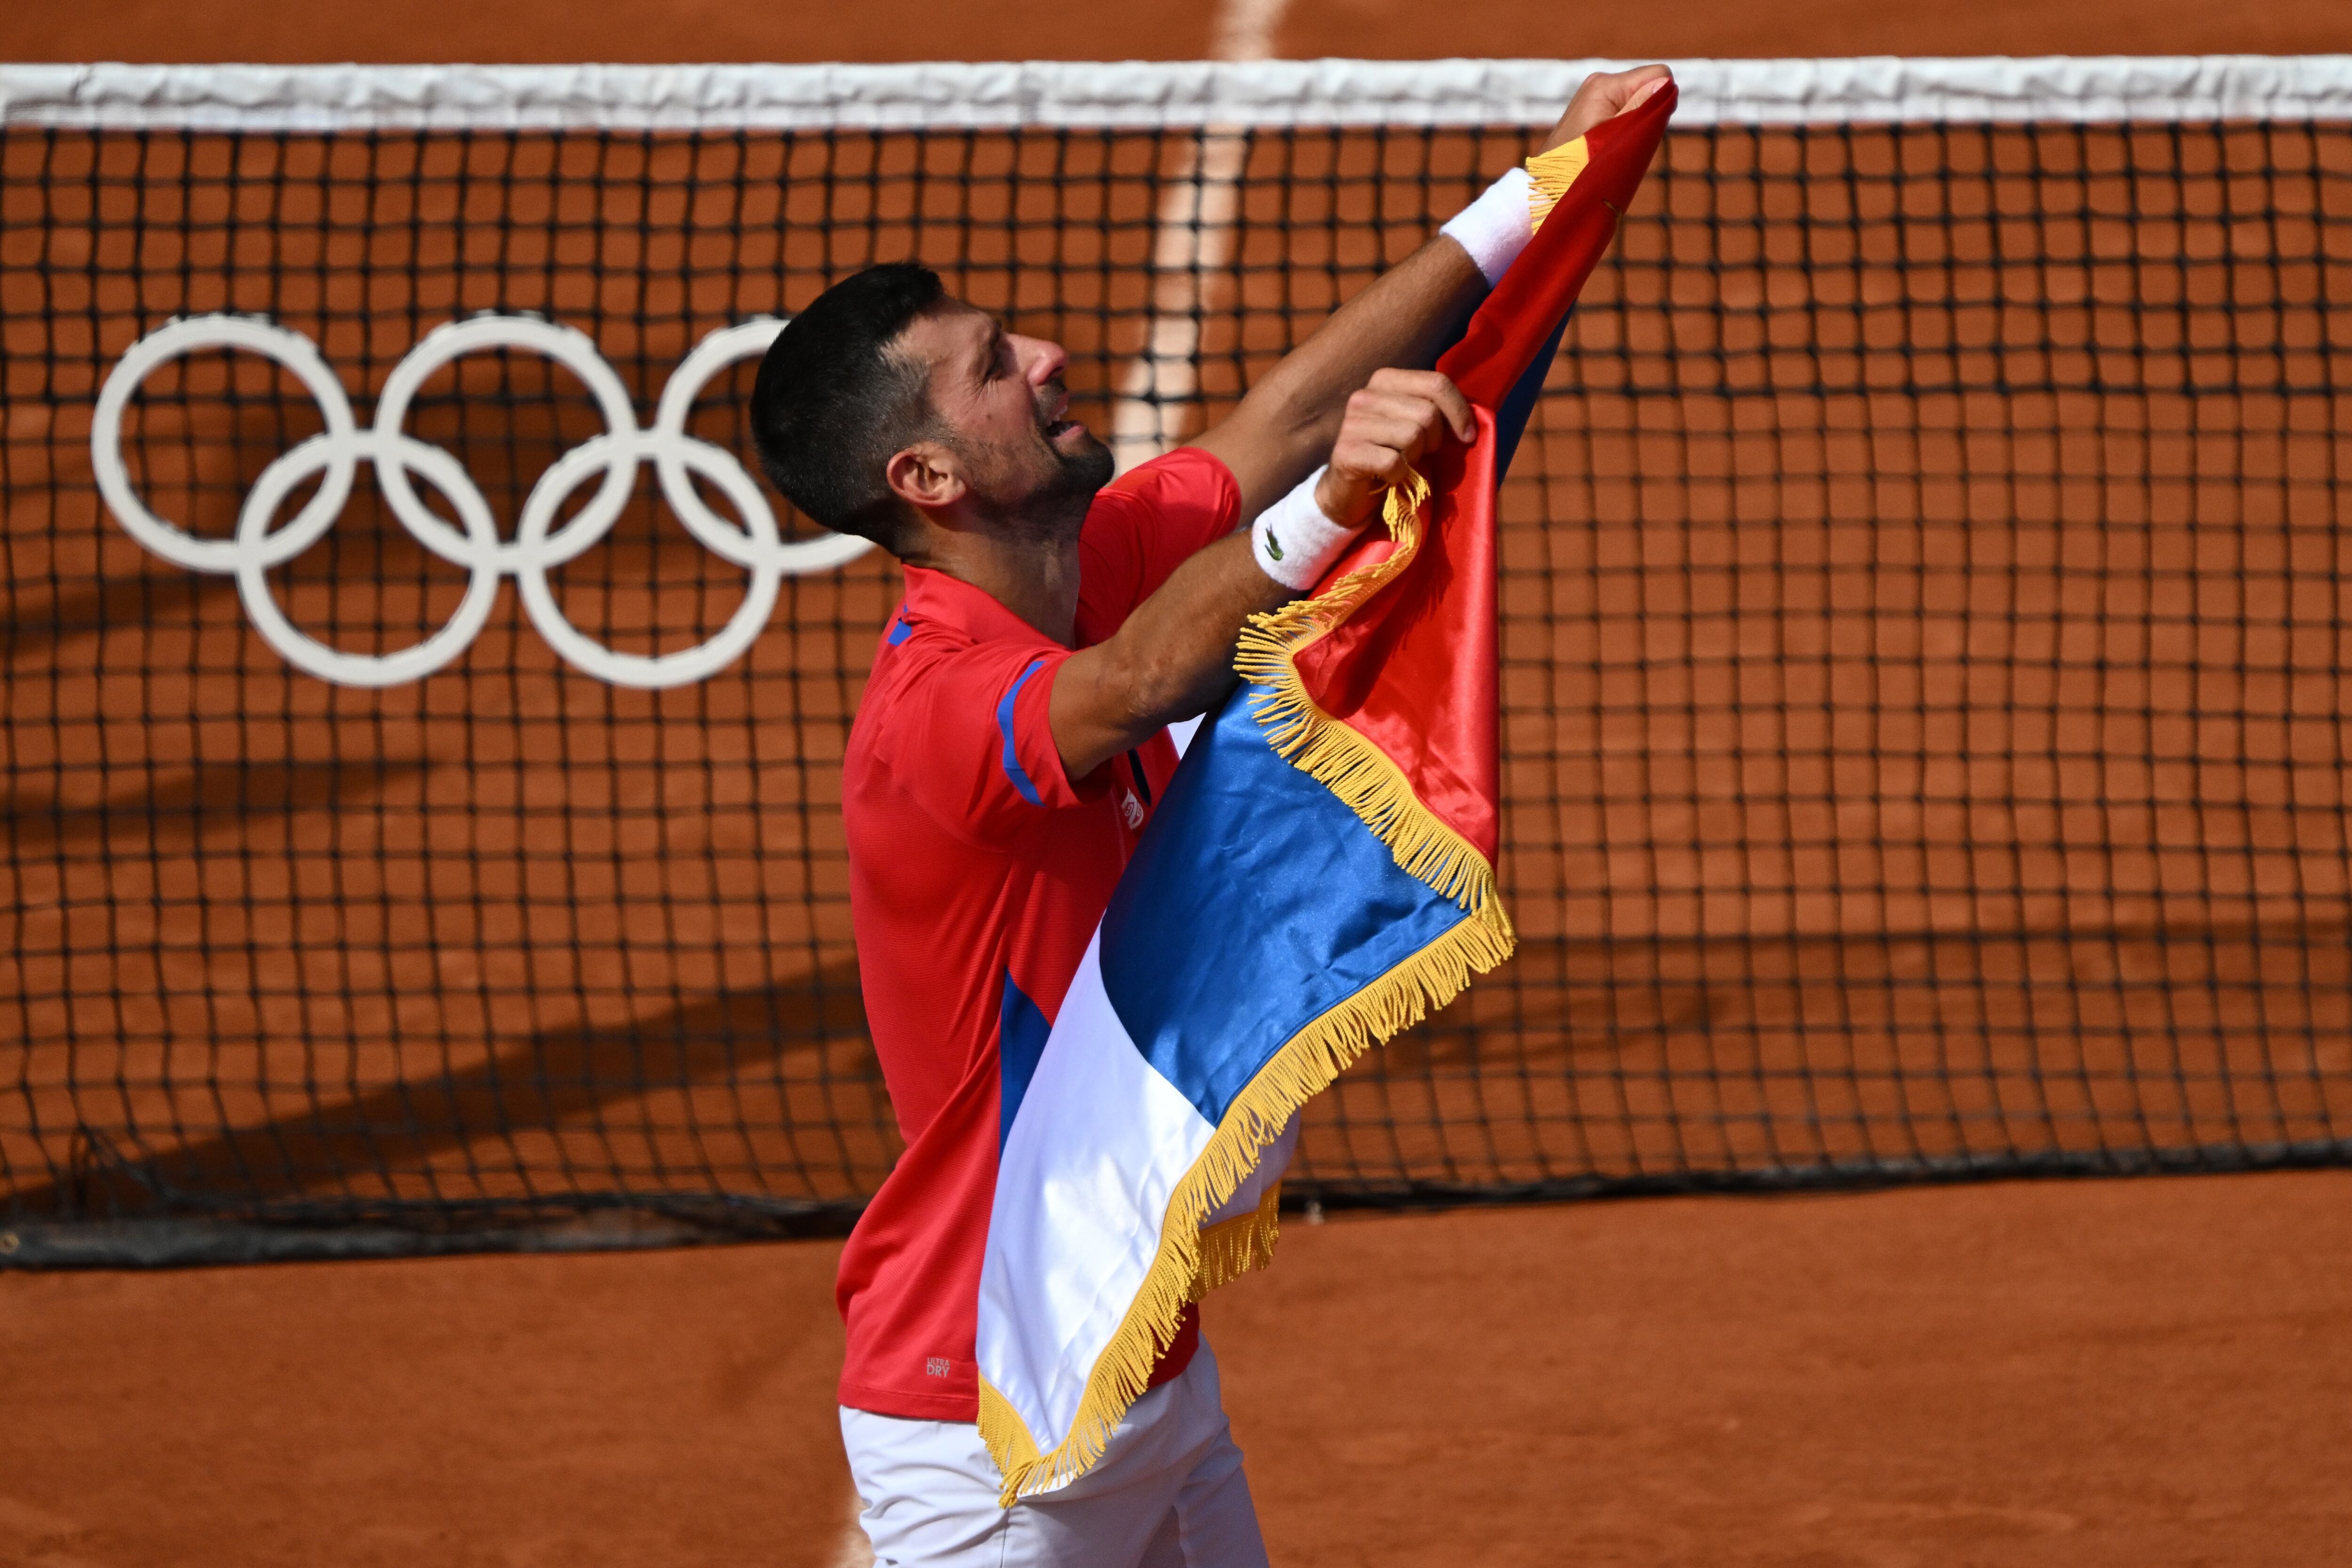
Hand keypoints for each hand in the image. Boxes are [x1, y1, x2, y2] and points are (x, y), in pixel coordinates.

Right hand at [1313, 368, 1476, 528]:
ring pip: (1412, 436)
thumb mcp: (1416, 425)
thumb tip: (1475, 415)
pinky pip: (1394, 462)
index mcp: (1385, 380)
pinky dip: (1399, 476)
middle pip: (1427, 413)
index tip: (1467, 436)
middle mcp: (1365, 396)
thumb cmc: (1390, 455)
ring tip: (1402, 463)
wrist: (1349, 492)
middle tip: (1421, 454)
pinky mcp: (1347, 453)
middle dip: (1434, 440)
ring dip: (1415, 458)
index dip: (1460, 411)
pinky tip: (1389, 477)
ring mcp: (1352, 423)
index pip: (1437, 383)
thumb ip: (1436, 409)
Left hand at [1541, 64, 1672, 151]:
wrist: (1550, 179)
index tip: (1651, 125)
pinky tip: (1611, 139)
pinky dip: (1626, 122)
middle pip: (1647, 85)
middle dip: (1649, 110)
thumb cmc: (1580, 162)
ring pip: (1637, 97)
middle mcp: (1600, 81)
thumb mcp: (1616, 136)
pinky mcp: (1594, 103)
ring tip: (1617, 141)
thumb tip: (1665, 81)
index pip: (1658, 74)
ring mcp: (1595, 91)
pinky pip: (1623, 105)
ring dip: (1637, 118)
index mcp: (1606, 84)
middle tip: (1628, 138)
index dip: (1663, 99)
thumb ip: (1641, 107)